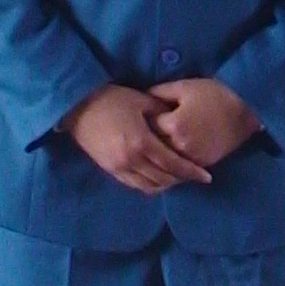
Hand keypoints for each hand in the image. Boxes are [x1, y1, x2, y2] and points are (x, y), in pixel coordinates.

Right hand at [62, 85, 210, 194]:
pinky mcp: (110, 170)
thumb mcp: (143, 100)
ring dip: (167, 184)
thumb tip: (182, 121)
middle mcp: (131, 160)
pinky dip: (150, 185)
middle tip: (195, 176)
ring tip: (178, 177)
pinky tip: (159, 178)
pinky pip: (135, 185)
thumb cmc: (112, 99)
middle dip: (182, 179)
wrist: (78, 107)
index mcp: (141, 142)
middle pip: (164, 179)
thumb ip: (164, 112)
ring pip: (150, 186)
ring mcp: (119, 167)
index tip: (206, 176)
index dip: (191, 172)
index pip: (173, 164)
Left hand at [146, 77, 260, 169]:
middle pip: (155, 145)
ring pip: (166, 159)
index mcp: (173, 124)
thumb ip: (160, 92)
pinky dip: (175, 161)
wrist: (246, 110)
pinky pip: (181, 166)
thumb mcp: (185, 87)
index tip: (145, 115)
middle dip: (150, 138)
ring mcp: (192, 157)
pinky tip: (173, 153)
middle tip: (148, 131)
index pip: (148, 126)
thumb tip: (142, 97)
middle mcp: (180, 144)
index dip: (146, 119)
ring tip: (158, 144)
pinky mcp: (203, 163)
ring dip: (161, 152)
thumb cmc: (214, 94)